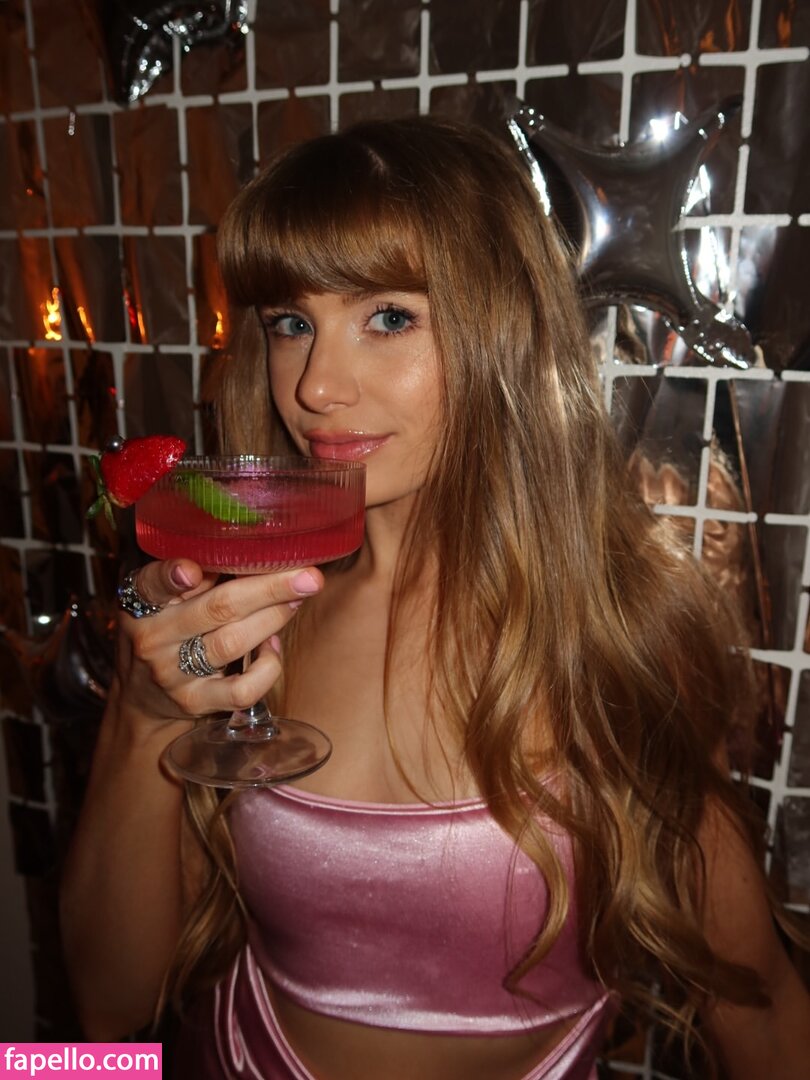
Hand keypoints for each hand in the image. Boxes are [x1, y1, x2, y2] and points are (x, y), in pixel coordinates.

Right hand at [113, 558, 322, 723]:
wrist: (144, 697)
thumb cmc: (167, 629)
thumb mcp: (164, 598)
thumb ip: (196, 574)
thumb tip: (261, 549)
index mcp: (141, 601)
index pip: (152, 584)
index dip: (171, 575)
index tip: (192, 570)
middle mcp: (154, 637)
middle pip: (217, 608)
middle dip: (269, 589)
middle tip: (308, 576)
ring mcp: (173, 673)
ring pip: (233, 642)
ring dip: (274, 618)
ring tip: (297, 600)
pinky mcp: (195, 701)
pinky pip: (242, 689)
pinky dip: (268, 667)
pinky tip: (273, 648)